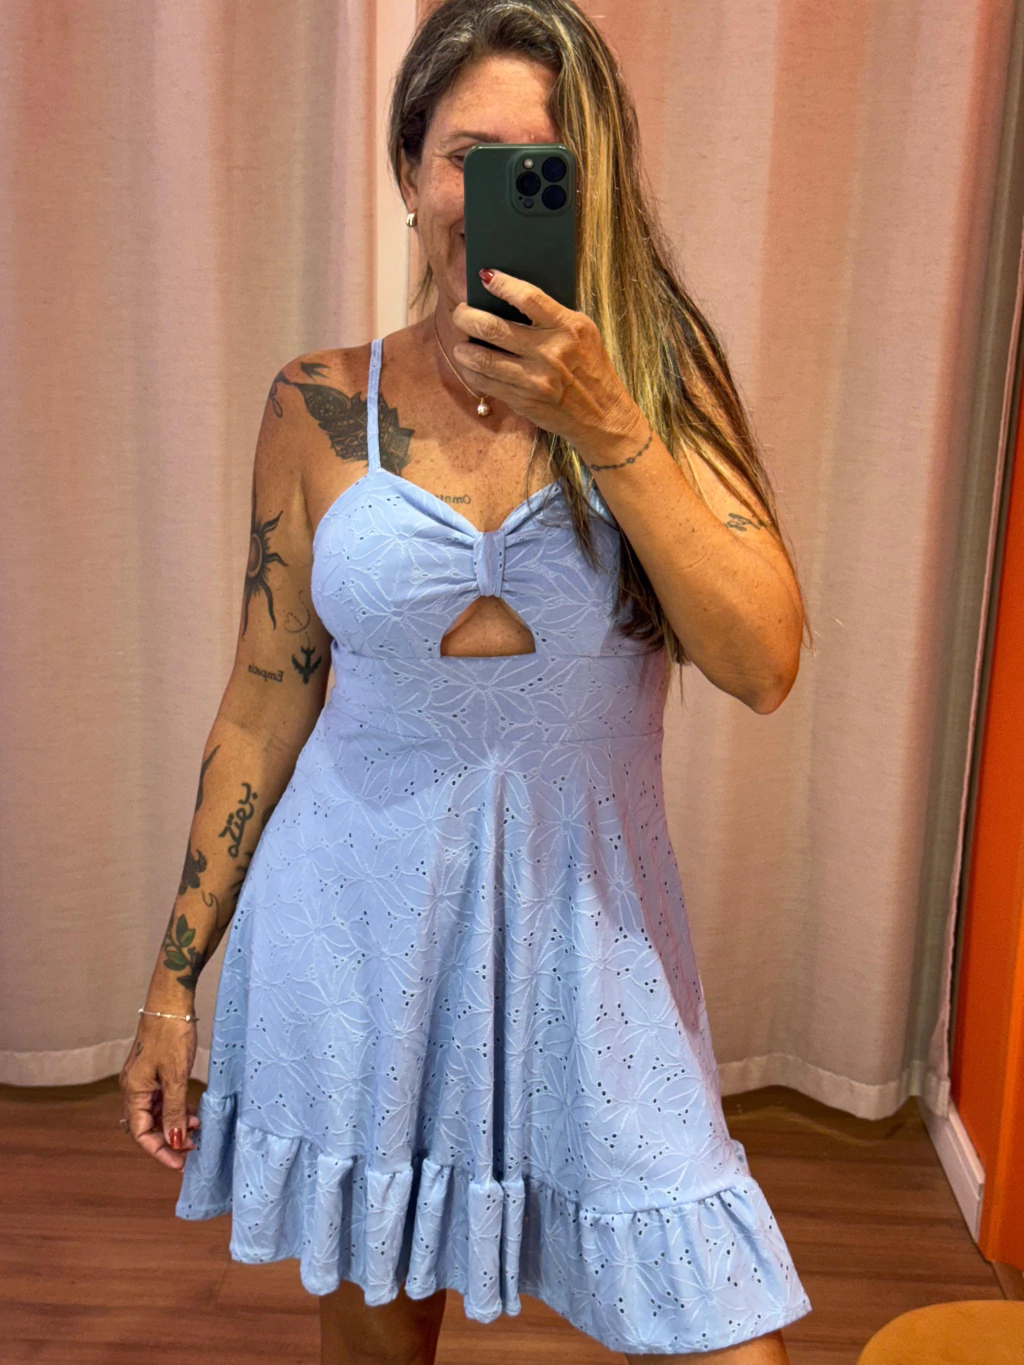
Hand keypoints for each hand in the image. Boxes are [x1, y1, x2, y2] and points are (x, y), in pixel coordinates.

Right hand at [118, 1016, 200, 1170]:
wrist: (171, 1000)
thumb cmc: (171, 1034)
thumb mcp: (176, 1076)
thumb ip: (175, 1111)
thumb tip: (175, 1141)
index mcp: (133, 1091)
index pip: (141, 1133)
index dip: (160, 1150)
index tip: (180, 1163)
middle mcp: (134, 1087)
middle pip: (147, 1126)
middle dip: (169, 1139)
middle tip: (193, 1148)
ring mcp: (144, 1079)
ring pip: (157, 1113)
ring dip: (175, 1124)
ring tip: (197, 1129)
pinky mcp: (155, 1070)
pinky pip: (163, 1099)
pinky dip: (177, 1108)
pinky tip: (193, 1112)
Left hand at [451, 270, 644, 451]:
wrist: (602, 416)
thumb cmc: (591, 368)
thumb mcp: (583, 333)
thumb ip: (552, 316)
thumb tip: (510, 299)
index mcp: (568, 327)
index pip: (528, 297)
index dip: (501, 284)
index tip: (485, 277)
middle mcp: (550, 352)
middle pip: (494, 327)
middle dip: (467, 316)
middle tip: (460, 313)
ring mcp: (534, 379)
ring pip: (483, 358)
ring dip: (464, 349)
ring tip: (462, 343)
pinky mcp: (524, 400)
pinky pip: (487, 383)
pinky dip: (472, 372)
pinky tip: (470, 365)